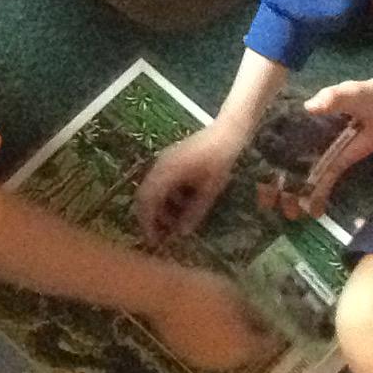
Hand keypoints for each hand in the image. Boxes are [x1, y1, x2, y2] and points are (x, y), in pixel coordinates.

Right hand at [137, 127, 240, 242]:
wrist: (227, 131)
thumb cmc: (220, 160)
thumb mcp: (210, 190)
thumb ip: (195, 212)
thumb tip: (182, 234)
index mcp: (167, 173)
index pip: (147, 200)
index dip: (147, 222)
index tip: (153, 240)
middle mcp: (159, 166)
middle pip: (145, 195)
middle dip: (150, 217)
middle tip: (160, 236)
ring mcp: (163, 160)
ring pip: (152, 188)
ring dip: (158, 207)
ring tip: (172, 223)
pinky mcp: (170, 159)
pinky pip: (160, 181)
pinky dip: (164, 197)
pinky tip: (180, 205)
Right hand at [146, 275, 279, 372]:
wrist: (163, 295)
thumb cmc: (206, 291)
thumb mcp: (237, 295)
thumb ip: (254, 311)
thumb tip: (265, 320)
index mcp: (243, 349)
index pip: (268, 347)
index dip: (275, 335)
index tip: (278, 325)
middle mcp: (227, 363)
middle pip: (247, 354)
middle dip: (252, 341)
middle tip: (255, 324)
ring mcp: (205, 362)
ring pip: (226, 355)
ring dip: (231, 343)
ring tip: (231, 325)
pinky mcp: (187, 357)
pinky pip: (208, 352)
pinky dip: (213, 343)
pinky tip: (210, 327)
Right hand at [252, 74, 372, 218]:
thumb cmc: (370, 93)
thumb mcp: (350, 92)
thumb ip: (333, 98)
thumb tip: (311, 106)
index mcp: (303, 118)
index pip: (277, 140)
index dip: (264, 158)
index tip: (256, 178)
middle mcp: (307, 137)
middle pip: (285, 162)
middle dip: (276, 184)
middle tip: (271, 206)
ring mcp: (323, 151)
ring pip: (303, 175)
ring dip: (295, 195)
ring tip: (291, 215)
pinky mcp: (339, 162)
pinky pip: (325, 180)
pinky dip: (318, 195)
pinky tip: (314, 213)